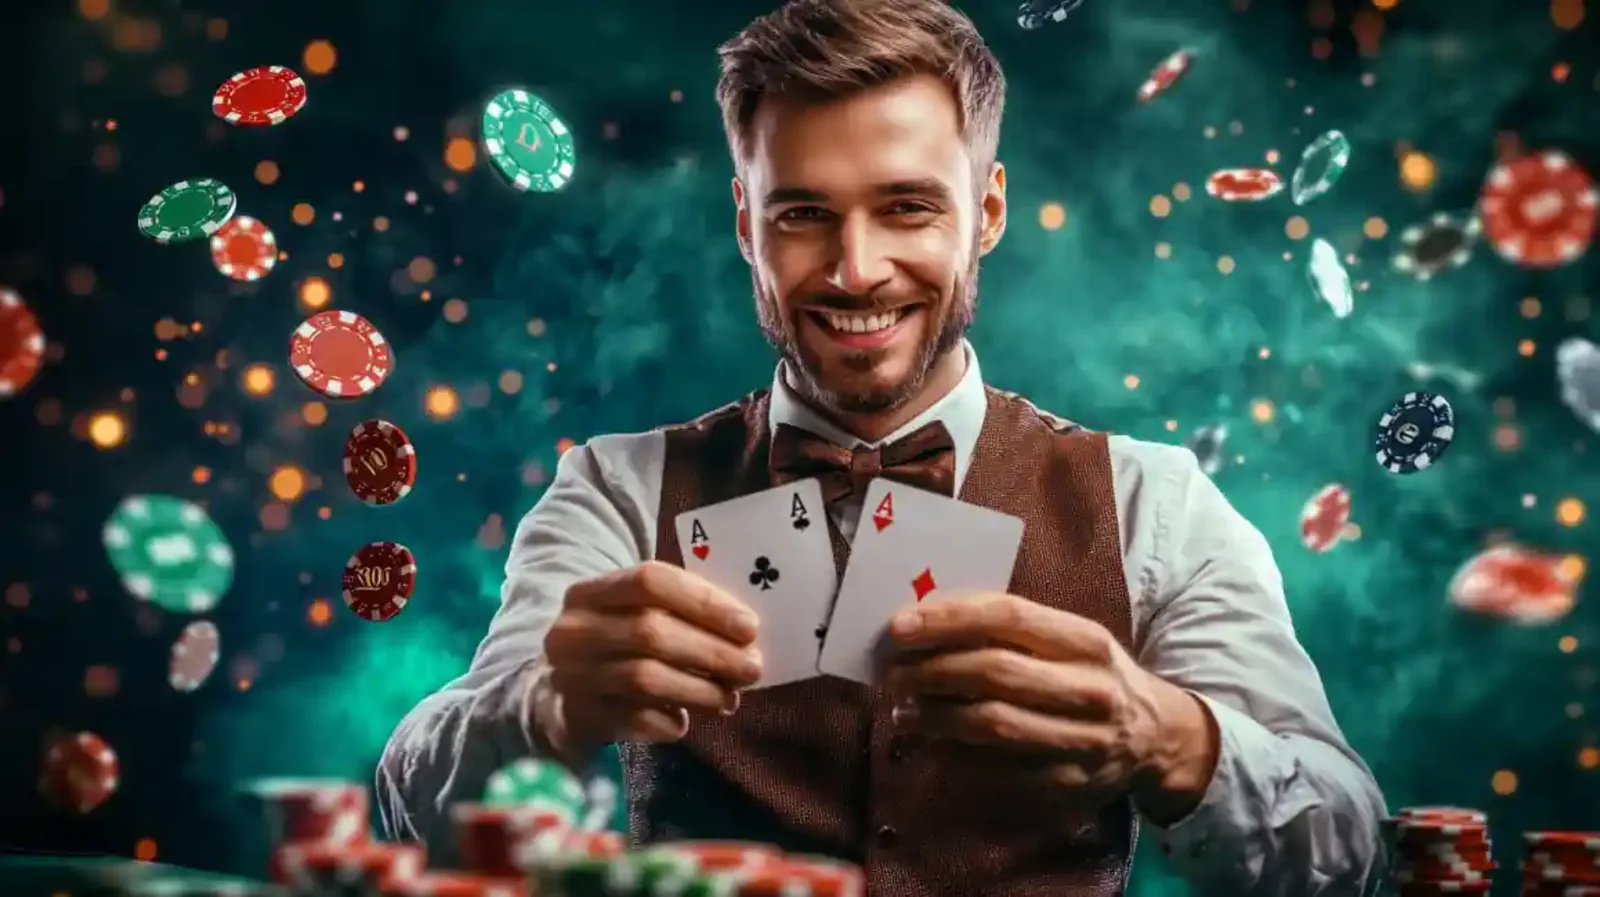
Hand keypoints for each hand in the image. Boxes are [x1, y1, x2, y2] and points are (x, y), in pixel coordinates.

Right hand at [535, 561, 762, 759]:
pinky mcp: (577, 717)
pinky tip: (685, 721)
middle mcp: (573, 630)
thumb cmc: (617, 643)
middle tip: (752, 668)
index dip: (705, 602)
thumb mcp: (635, 615)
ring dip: (698, 690)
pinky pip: (633, 720)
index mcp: (591, 591)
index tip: (749, 627)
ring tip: (730, 698)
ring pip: (645, 679)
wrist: (560, 692)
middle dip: (712, 652)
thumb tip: (745, 634)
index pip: (650, 580)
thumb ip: (681, 612)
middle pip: (650, 632)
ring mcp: (570, 675)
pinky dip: (668, 722)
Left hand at [885, 593, 1215, 812]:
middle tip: (893, 672)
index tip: (900, 626)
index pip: (1008, 616)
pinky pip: (998, 771)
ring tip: (904, 709)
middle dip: (932, 669)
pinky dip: (956, 757)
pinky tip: (933, 745)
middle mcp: (1090, 689)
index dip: (948, 619)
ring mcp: (1082, 741)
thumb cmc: (1092, 675)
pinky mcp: (1068, 784)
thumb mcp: (1070, 640)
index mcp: (1087, 640)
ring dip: (935, 716)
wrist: (1154, 737)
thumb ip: (1010, 628)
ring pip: (992, 724)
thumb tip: (926, 620)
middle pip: (995, 671)